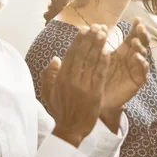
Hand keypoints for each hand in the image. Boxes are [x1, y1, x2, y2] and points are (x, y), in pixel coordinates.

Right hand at [42, 25, 108, 146]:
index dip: (78, 41)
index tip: (83, 29)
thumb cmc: (59, 110)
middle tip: (97, 27)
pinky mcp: (95, 93)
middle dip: (90, 39)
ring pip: (92, 62)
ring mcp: (84, 86)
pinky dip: (104, 62)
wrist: (70, 129)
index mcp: (61, 78)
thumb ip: (50, 74)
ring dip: (98, 46)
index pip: (70, 54)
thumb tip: (56, 58)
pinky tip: (108, 52)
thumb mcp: (48, 92)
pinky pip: (100, 74)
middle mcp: (72, 80)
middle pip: (82, 54)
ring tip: (104, 34)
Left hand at [103, 18, 149, 117]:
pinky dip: (141, 62)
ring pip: (143, 55)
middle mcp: (132, 58)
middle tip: (140, 27)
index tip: (137, 19)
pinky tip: (136, 57)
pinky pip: (143, 70)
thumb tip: (99, 25)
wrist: (97, 98)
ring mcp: (136, 68)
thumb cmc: (97, 76)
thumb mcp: (98, 57)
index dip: (136, 28)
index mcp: (124, 51)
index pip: (133, 36)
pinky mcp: (138, 80)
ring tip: (134, 42)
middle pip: (142, 43)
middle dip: (142, 35)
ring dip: (140, 47)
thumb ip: (99, 43)